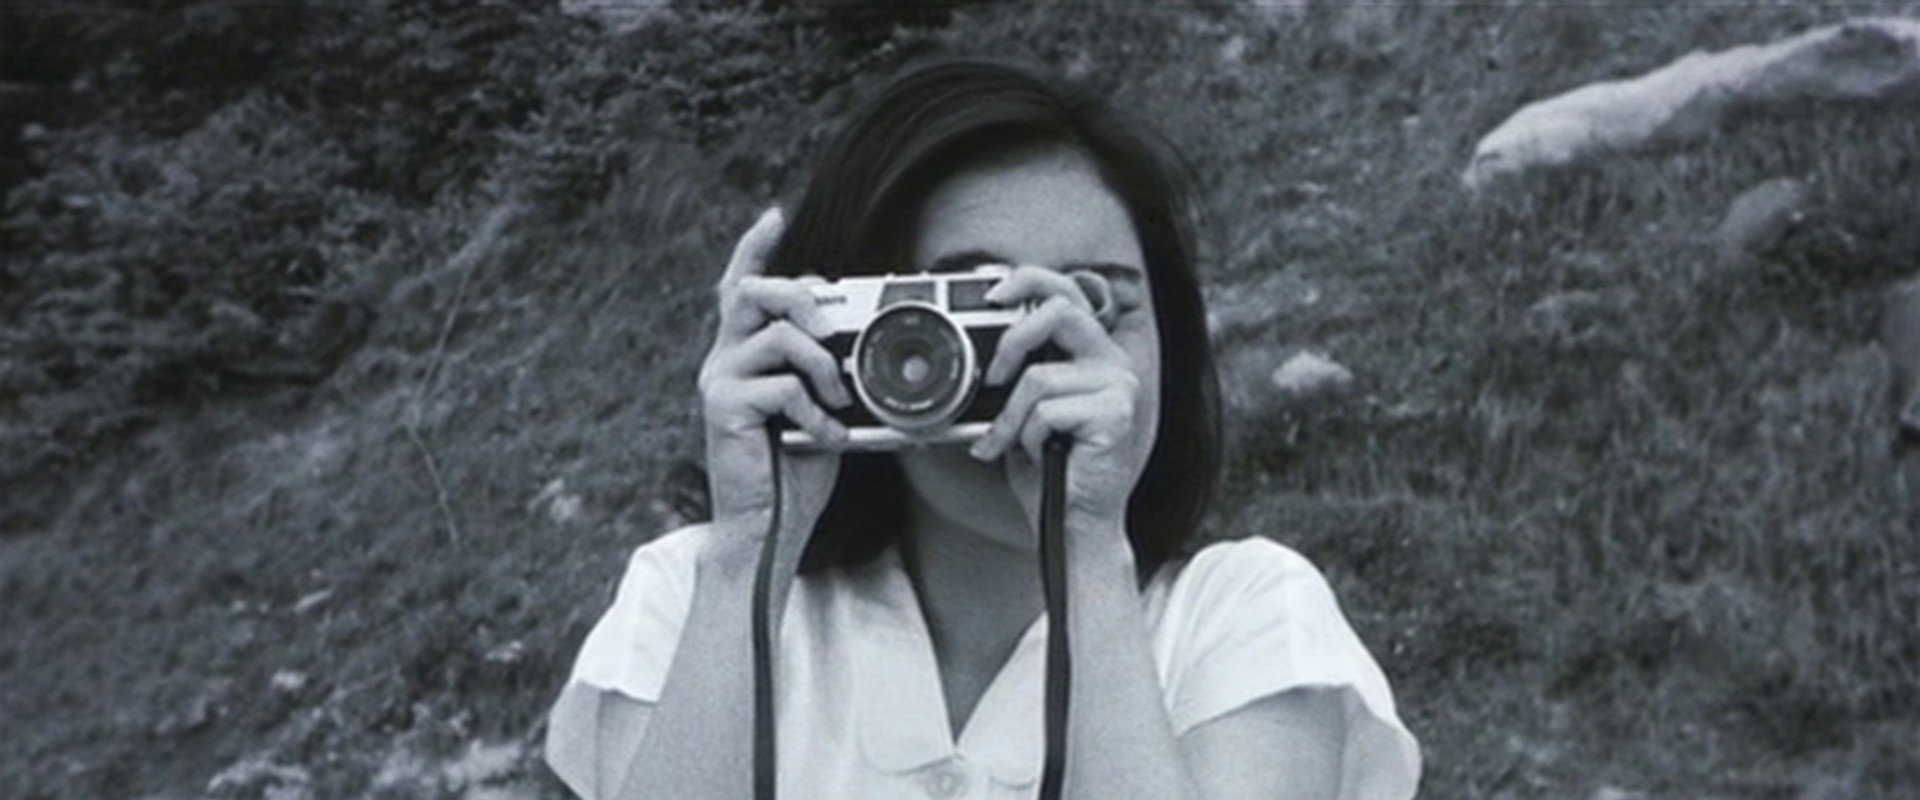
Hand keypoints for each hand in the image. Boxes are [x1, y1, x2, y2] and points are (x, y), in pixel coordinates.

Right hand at [696, 208, 851, 572]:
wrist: (766, 528)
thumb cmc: (796, 468)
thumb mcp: (821, 407)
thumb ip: (828, 370)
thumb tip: (863, 342)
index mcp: (745, 352)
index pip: (742, 287)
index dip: (754, 248)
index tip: (773, 215)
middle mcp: (724, 359)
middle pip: (751, 292)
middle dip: (798, 295)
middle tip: (829, 325)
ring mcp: (719, 382)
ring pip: (777, 335)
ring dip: (822, 363)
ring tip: (838, 398)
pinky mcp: (724, 409)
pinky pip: (781, 386)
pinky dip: (814, 410)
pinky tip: (824, 436)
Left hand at [966, 265, 1157, 556]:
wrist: (1074, 523)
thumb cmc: (1050, 469)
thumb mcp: (1025, 410)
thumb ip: (1017, 371)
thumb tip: (976, 344)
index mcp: (1091, 353)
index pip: (1066, 292)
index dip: (1028, 280)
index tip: (991, 291)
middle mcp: (1111, 362)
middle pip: (1058, 311)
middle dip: (1013, 340)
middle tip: (994, 377)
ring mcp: (1118, 387)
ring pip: (1039, 377)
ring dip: (1012, 418)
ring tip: (1013, 444)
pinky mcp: (1116, 414)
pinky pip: (1047, 411)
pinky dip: (1029, 439)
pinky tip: (1042, 458)